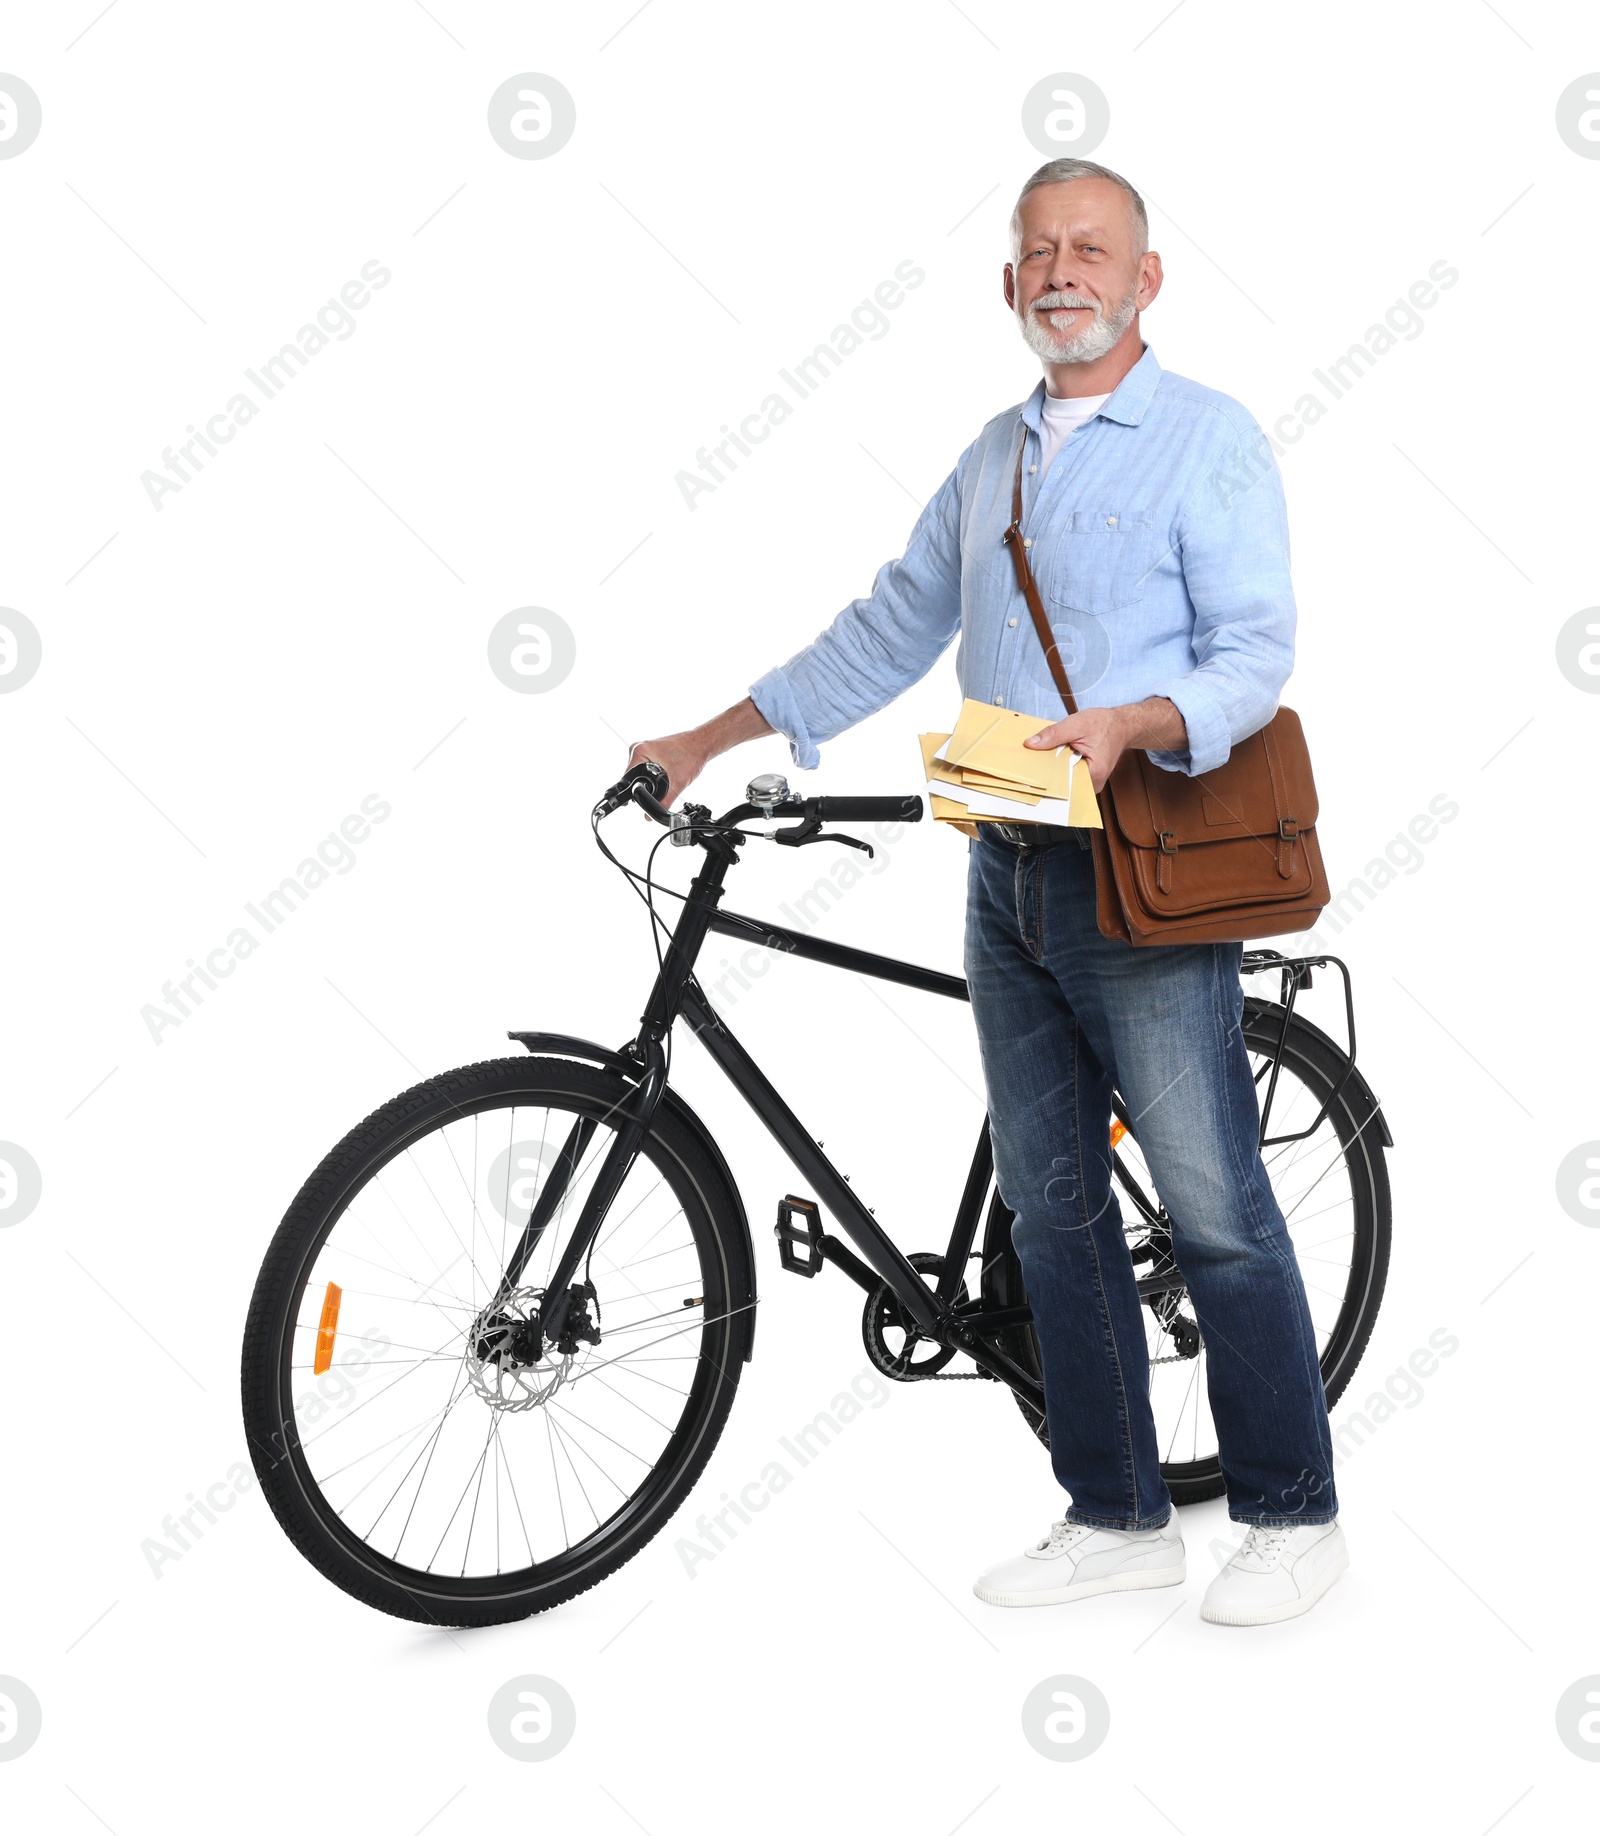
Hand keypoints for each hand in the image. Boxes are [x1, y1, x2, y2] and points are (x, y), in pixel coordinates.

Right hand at [627, 731, 708, 808]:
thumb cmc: (692, 754)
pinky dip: (654, 773)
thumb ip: (665, 801)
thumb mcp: (678, 782)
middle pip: (633, 775)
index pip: (628, 777)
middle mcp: (639, 747)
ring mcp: (645, 748)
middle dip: (645, 784)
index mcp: (640, 750)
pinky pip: (646, 766)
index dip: (636, 789)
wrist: (702, 744)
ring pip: (640, 772)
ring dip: (650, 778)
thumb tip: (655, 813)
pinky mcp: (651, 750)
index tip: (646, 794)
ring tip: (667, 774)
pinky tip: (666, 771)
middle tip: (663, 782)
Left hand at [1024, 697, 1185, 792]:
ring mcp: (1089, 782)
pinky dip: (1059, 768)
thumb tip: (1031, 744)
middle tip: (1028, 770)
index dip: (1045, 779)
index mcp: (1093, 773)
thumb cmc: (1105, 725)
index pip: (1063, 783)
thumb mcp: (1076, 724)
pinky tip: (1050, 762)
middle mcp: (1092, 783)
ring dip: (1052, 771)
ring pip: (1064, 781)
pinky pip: (1067, 776)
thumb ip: (1053, 734)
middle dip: (1046, 775)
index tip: (1028, 779)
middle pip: (1062, 784)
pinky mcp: (1085, 778)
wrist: (1121, 725)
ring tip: (1038, 764)